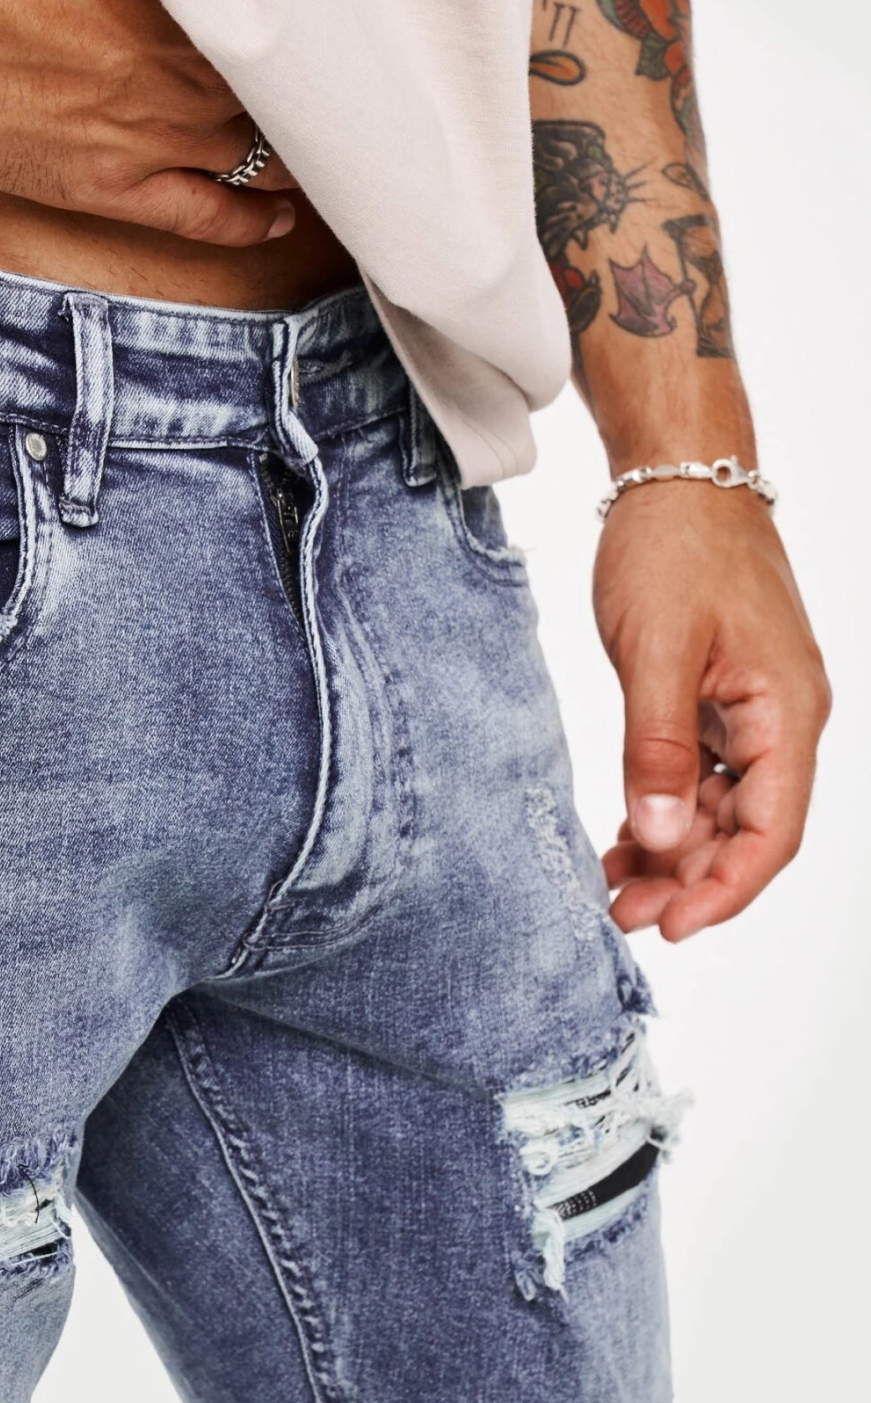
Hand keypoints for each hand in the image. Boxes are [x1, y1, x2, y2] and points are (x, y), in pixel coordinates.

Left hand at [592, 483, 829, 940]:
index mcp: (787, 711)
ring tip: (615, 889)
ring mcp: (751, 710)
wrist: (676, 475)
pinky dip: (664, 810)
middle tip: (623, 914)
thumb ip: (659, 746)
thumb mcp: (658, 651)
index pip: (774, 830)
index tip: (674, 926)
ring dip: (674, 852)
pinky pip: (700, 775)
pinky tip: (622, 839)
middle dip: (691, 880)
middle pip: (749, 829)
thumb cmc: (675, 547)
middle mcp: (781, 719)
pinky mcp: (718, 699)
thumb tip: (663, 835)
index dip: (727, 888)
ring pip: (722, 808)